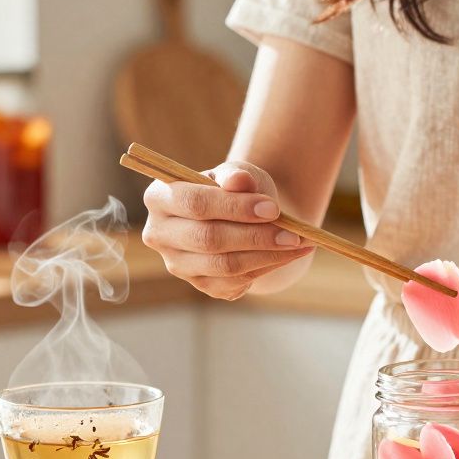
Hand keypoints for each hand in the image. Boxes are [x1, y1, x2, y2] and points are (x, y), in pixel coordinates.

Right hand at [142, 161, 314, 299]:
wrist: (243, 216)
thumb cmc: (236, 189)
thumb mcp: (238, 173)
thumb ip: (236, 175)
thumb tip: (239, 181)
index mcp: (159, 197)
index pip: (194, 204)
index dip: (234, 207)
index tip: (273, 209)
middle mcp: (160, 234)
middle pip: (208, 239)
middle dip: (256, 237)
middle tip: (293, 234)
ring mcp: (178, 264)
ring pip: (224, 265)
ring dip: (267, 256)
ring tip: (299, 243)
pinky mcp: (200, 285)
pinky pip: (236, 281)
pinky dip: (267, 267)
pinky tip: (288, 255)